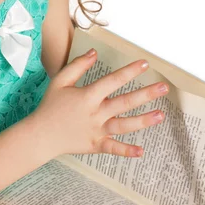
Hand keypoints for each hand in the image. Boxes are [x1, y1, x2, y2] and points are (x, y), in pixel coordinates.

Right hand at [29, 49, 167, 156]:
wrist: (40, 135)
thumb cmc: (50, 106)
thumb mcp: (60, 81)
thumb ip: (77, 66)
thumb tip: (94, 52)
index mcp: (88, 96)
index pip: (113, 81)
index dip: (129, 71)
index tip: (145, 63)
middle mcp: (96, 113)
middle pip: (125, 102)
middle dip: (146, 94)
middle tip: (164, 88)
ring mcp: (97, 130)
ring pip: (124, 125)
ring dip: (143, 121)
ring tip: (161, 115)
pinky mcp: (95, 145)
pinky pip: (113, 148)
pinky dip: (126, 151)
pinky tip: (141, 151)